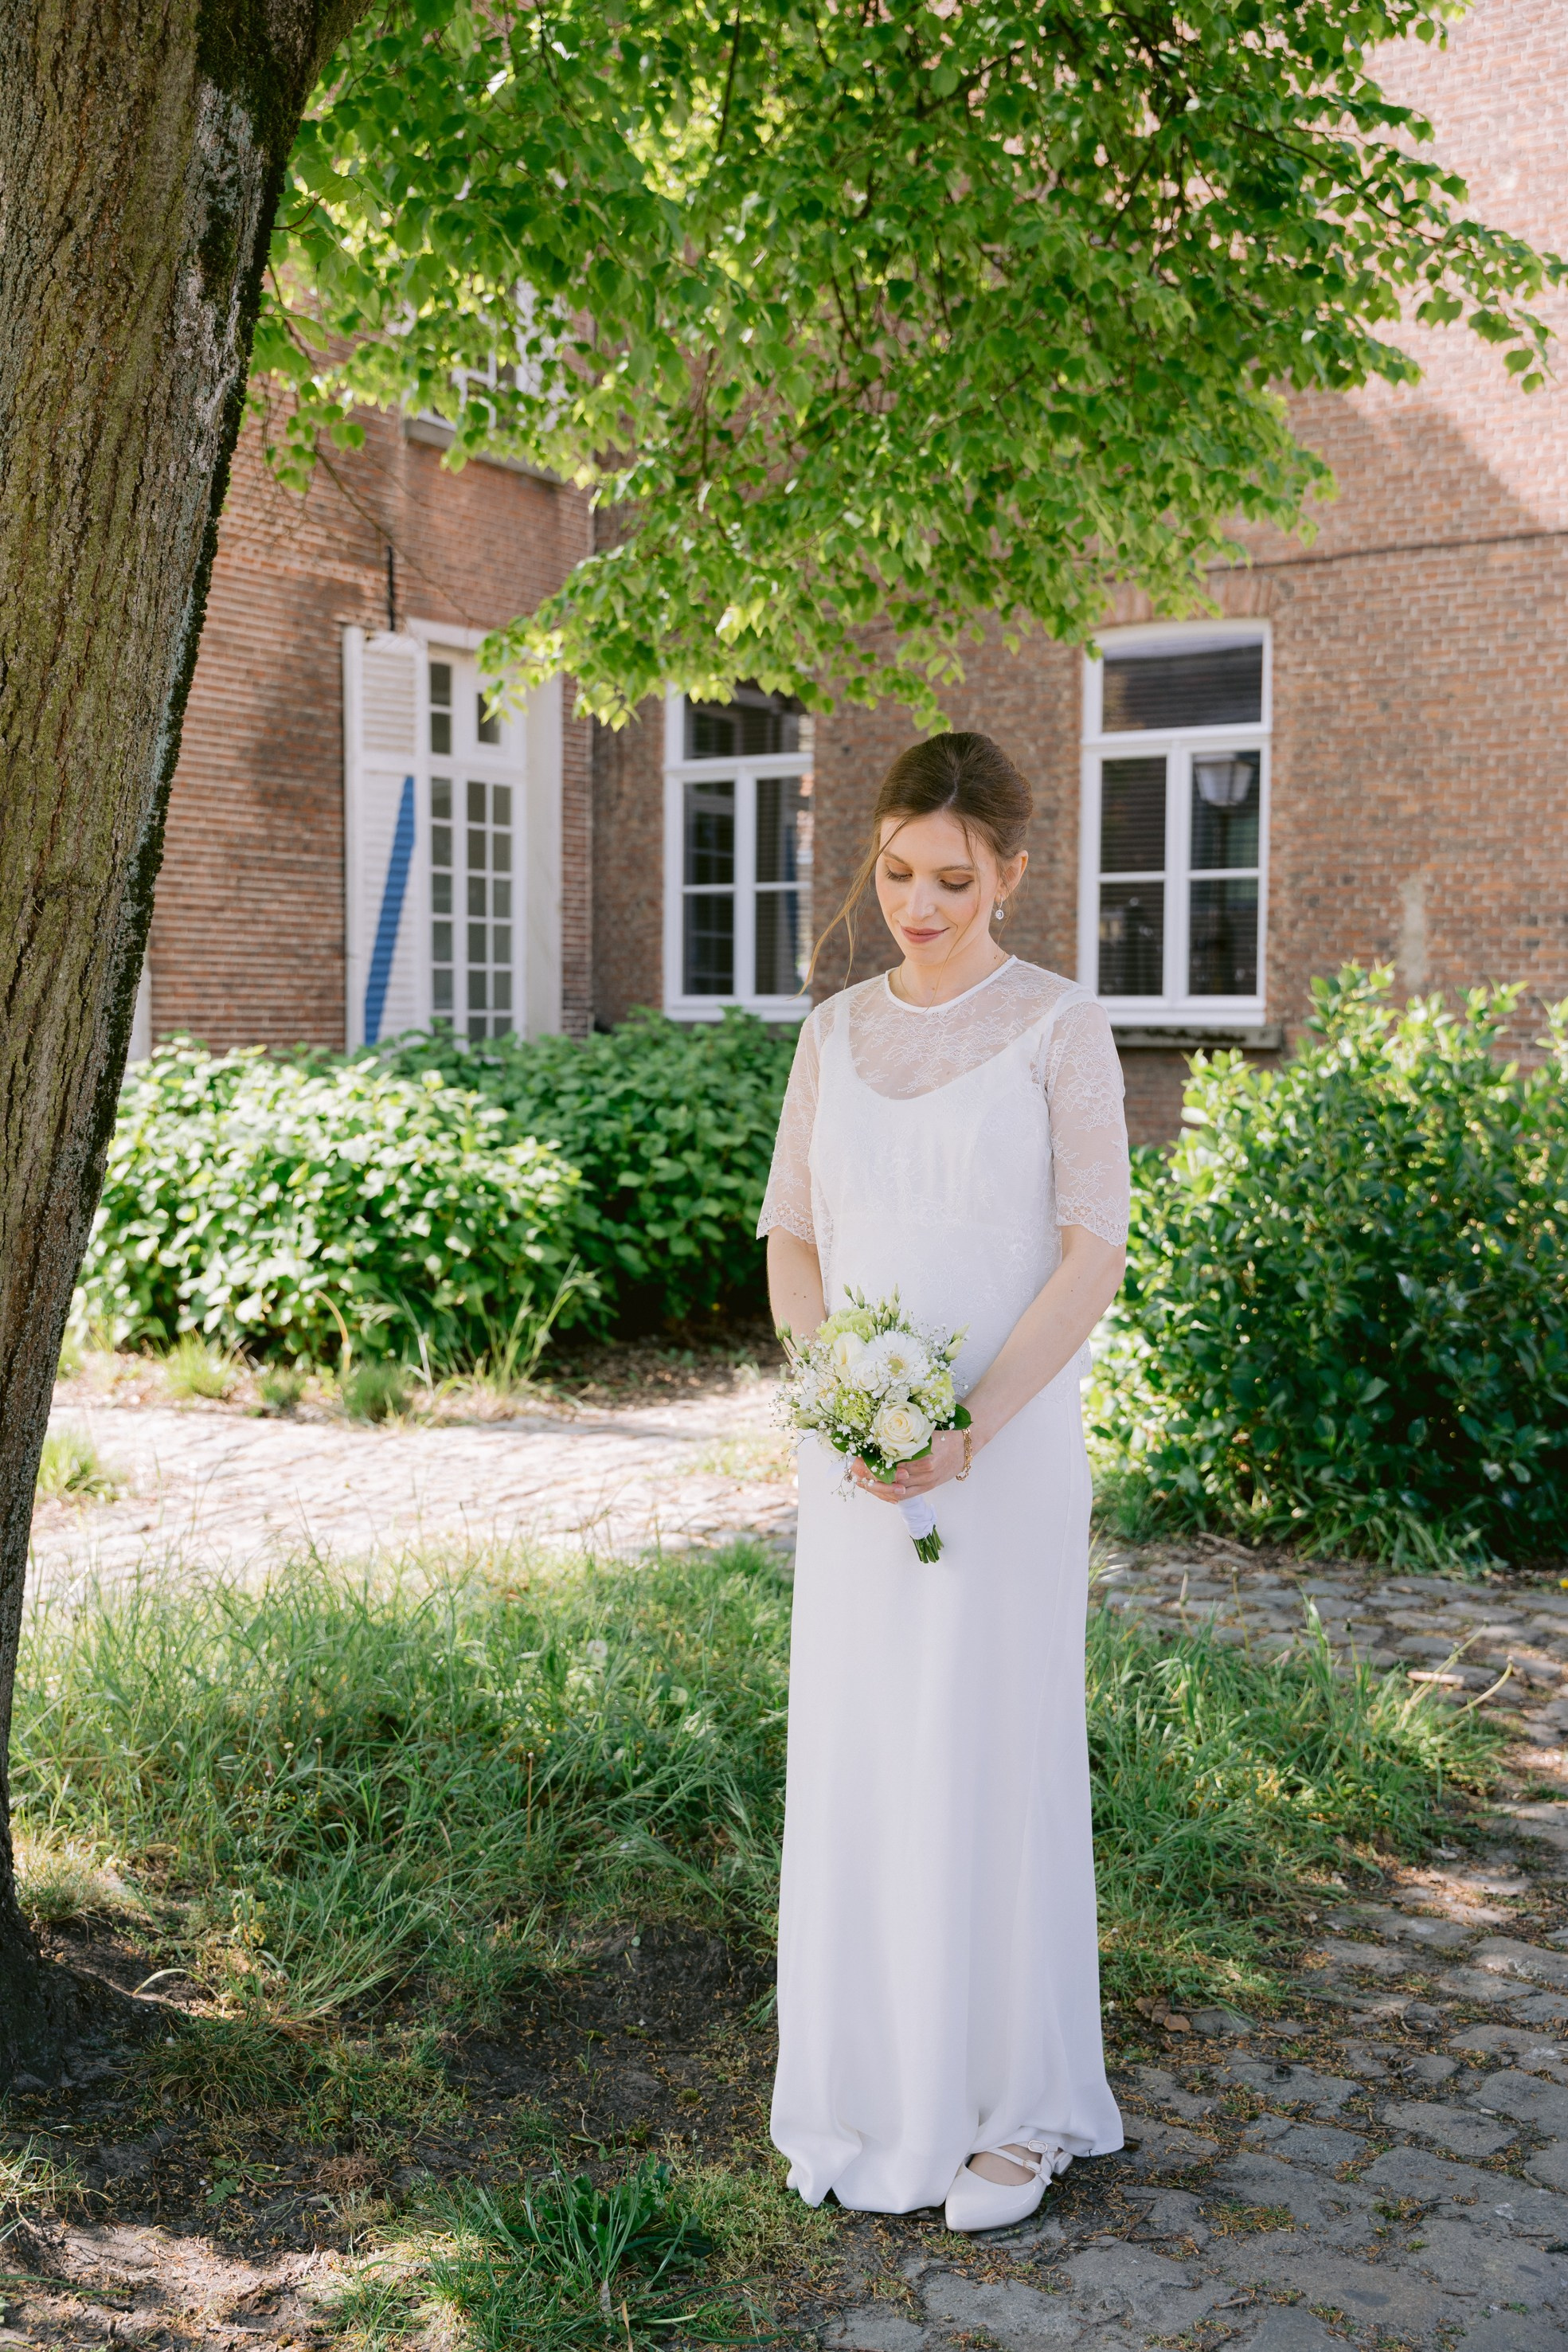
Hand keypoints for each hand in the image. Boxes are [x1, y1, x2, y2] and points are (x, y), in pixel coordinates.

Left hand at [850, 1427, 969, 1501]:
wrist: (966, 1444)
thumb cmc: (945, 1433)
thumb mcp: (924, 1430)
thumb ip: (904, 1436)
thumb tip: (877, 1436)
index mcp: (923, 1453)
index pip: (891, 1462)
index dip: (873, 1462)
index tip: (859, 1458)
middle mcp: (925, 1470)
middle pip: (892, 1478)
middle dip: (870, 1476)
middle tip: (855, 1472)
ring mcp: (927, 1481)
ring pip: (897, 1490)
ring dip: (877, 1488)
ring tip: (863, 1482)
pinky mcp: (929, 1487)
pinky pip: (906, 1496)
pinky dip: (891, 1495)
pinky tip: (879, 1491)